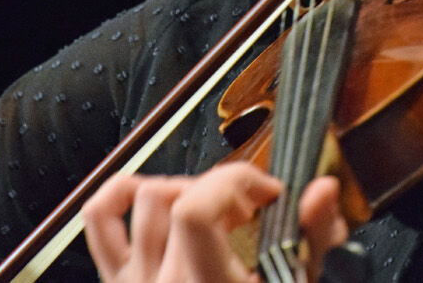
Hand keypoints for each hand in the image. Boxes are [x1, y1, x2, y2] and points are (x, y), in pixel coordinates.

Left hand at [81, 162, 348, 282]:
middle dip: (226, 189)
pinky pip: (101, 220)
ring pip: (145, 199)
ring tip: (215, 210)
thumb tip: (322, 192)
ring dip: (185, 189)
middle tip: (253, 211)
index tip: (265, 193)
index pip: (197, 211)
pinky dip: (121, 194)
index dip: (236, 182)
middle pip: (182, 198)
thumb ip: (312, 239)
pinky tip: (156, 198)